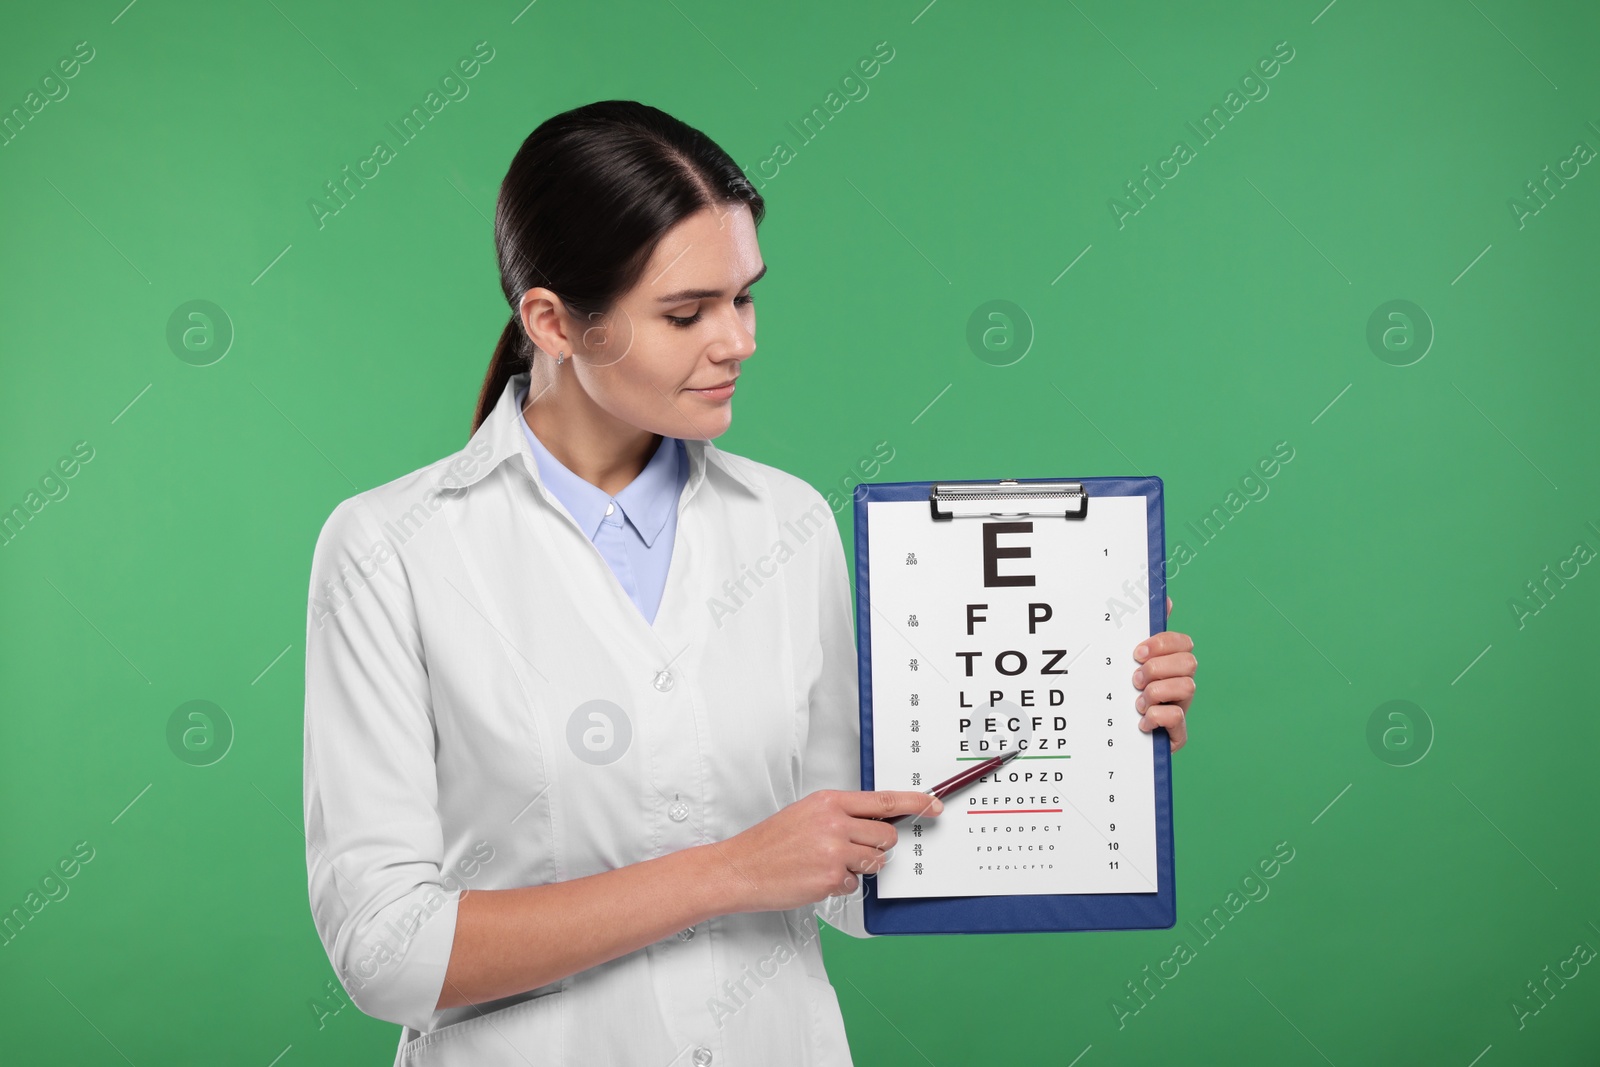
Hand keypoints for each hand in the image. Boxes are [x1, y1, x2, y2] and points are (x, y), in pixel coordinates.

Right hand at [710, 790, 943, 912]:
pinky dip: (841, 886)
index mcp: (829, 802)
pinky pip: (856, 885)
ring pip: (876, 862)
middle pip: (886, 836)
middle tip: (855, 851)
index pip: (884, 799)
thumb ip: (840, 815)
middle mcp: (834, 823)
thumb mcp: (806, 814)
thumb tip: (874, 823)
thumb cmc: (770, 843)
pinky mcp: (831, 879)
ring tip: (829, 865)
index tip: (934, 805)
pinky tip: (817, 879)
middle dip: (879, 847)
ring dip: (860, 868)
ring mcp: (834, 851)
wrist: (739, 868)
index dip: (916, 802)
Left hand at [1133, 595, 1195, 751]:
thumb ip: (1143, 631)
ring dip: (1156, 692)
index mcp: (1171, 664)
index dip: (1162, 644)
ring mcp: (1181, 707)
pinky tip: (1142, 721)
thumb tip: (1165, 600)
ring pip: (1188, 687)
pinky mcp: (1176, 733)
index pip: (1183, 642)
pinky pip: (1177, 718)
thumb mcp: (1127, 660)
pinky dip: (1156, 717)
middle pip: (1189, 662)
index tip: (1137, 652)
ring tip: (1138, 702)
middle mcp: (1181, 683)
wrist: (1114, 736)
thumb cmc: (1122, 693)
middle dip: (1157, 669)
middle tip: (1135, 680)